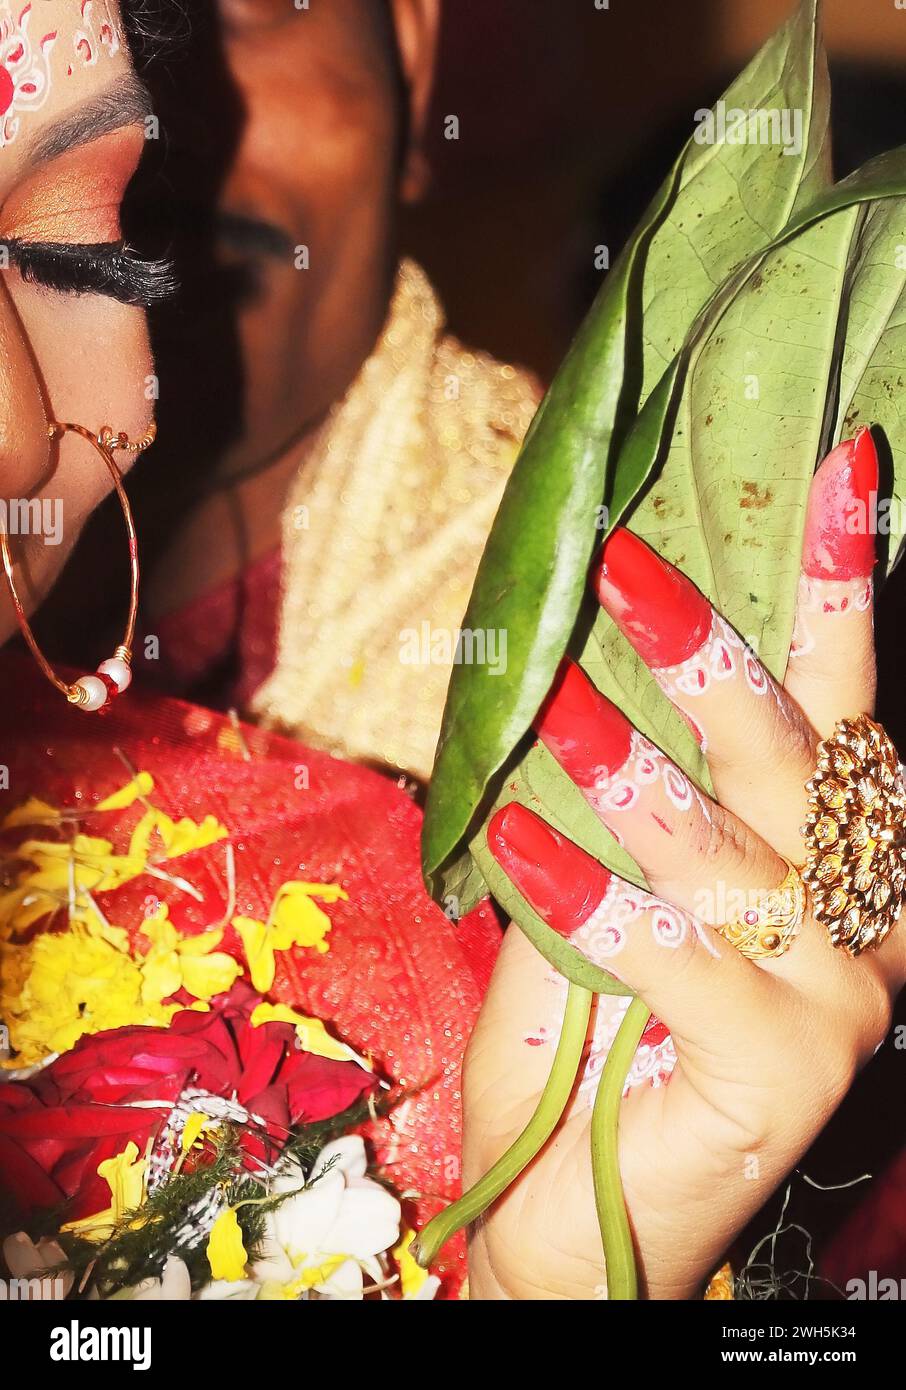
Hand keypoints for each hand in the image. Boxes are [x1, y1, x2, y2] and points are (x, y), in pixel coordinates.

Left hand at [463, 431, 905, 1299]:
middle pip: (796, 755)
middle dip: (712, 653)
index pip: (844, 703)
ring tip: (553, 705)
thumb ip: (610, 802)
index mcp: (836, 856)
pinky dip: (595, 897)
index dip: (841, 587)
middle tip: (622, 568)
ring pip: (734, 848)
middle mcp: (866, 912)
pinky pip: (680, 954)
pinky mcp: (793, 1067)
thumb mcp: (598, 895)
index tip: (839, 469)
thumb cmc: (589, 1044)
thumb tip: (573, 668)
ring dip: (633, 769)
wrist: (576, 1214)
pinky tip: (521, 850)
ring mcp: (842, 994)